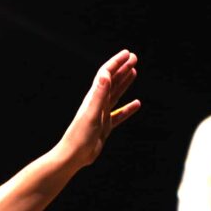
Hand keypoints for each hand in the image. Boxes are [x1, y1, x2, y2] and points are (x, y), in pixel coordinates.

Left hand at [56, 50, 141, 169]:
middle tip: (134, 58)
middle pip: (112, 81)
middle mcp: (97, 103)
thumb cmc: (79, 136)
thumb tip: (104, 74)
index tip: (128, 54)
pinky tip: (136, 104)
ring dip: (124, 82)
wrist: (73, 156)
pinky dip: (128, 108)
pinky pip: (119, 114)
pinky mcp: (105, 126)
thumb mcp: (91, 113)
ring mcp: (101, 114)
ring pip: (115, 94)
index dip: (117, 63)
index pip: (106, 74)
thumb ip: (98, 94)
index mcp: (93, 97)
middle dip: (122, 68)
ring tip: (134, 72)